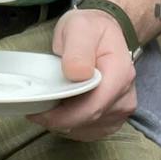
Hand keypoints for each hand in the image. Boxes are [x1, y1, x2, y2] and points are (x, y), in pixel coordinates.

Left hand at [27, 7, 136, 140]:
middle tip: (35, 108)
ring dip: (65, 124)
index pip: (92, 108)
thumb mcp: (79, 28)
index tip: (38, 111)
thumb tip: (76, 73)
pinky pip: (91, 131)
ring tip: (48, 106)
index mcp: (119, 74)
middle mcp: (125, 96)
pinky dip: (73, 126)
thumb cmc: (90, 29)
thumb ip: (78, 49)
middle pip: (89, 120)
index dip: (63, 116)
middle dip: (59, 120)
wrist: (105, 32)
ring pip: (88, 129)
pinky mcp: (115, 117)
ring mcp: (122, 109)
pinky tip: (62, 112)